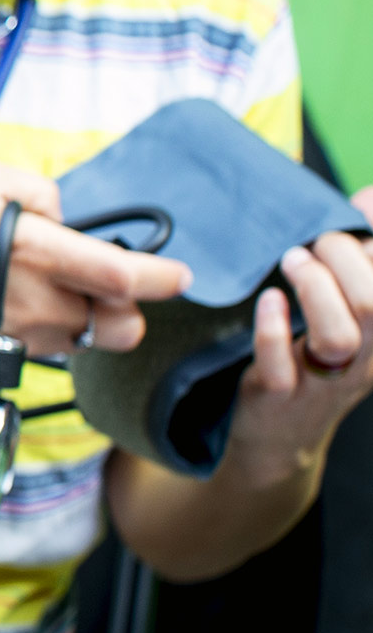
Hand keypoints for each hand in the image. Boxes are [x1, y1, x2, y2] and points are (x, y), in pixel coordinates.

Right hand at [0, 159, 190, 355]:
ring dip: (83, 319)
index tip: (177, 276)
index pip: (128, 279)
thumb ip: (39, 193)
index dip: (164, 279)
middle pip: (123, 328)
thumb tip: (63, 220)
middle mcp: (38, 304)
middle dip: (128, 311)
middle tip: (109, 287)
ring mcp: (19, 337)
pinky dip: (44, 331)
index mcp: (39, 252)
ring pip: (85, 342)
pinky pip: (45, 349)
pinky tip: (10, 305)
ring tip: (44, 290)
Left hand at [220, 212, 372, 487]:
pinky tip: (268, 299)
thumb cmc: (315, 356)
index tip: (361, 211)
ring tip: (290, 263)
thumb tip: (369, 196)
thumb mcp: (347, 310)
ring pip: (338, 335)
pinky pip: (281, 362)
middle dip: (341, 259)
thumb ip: (360, 257)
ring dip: (312, 288)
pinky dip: (272, 325)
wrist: (281, 436)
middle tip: (310, 246)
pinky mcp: (280, 394)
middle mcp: (367, 359)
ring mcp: (325, 380)